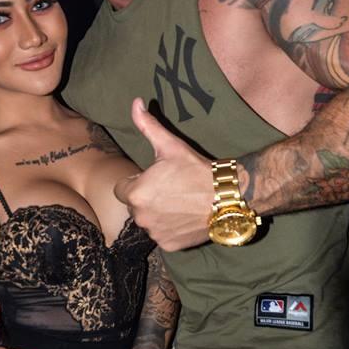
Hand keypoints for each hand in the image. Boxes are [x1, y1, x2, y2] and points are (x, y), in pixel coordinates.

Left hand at [113, 98, 212, 250]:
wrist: (227, 196)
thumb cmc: (197, 169)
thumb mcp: (170, 145)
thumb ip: (147, 126)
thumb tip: (135, 103)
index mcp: (136, 193)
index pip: (122, 189)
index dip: (137, 182)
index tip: (156, 178)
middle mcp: (141, 217)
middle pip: (135, 206)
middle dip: (147, 198)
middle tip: (171, 189)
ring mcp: (155, 233)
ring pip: (148, 222)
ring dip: (157, 214)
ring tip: (179, 202)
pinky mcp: (169, 245)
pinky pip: (162, 236)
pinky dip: (170, 229)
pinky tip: (185, 217)